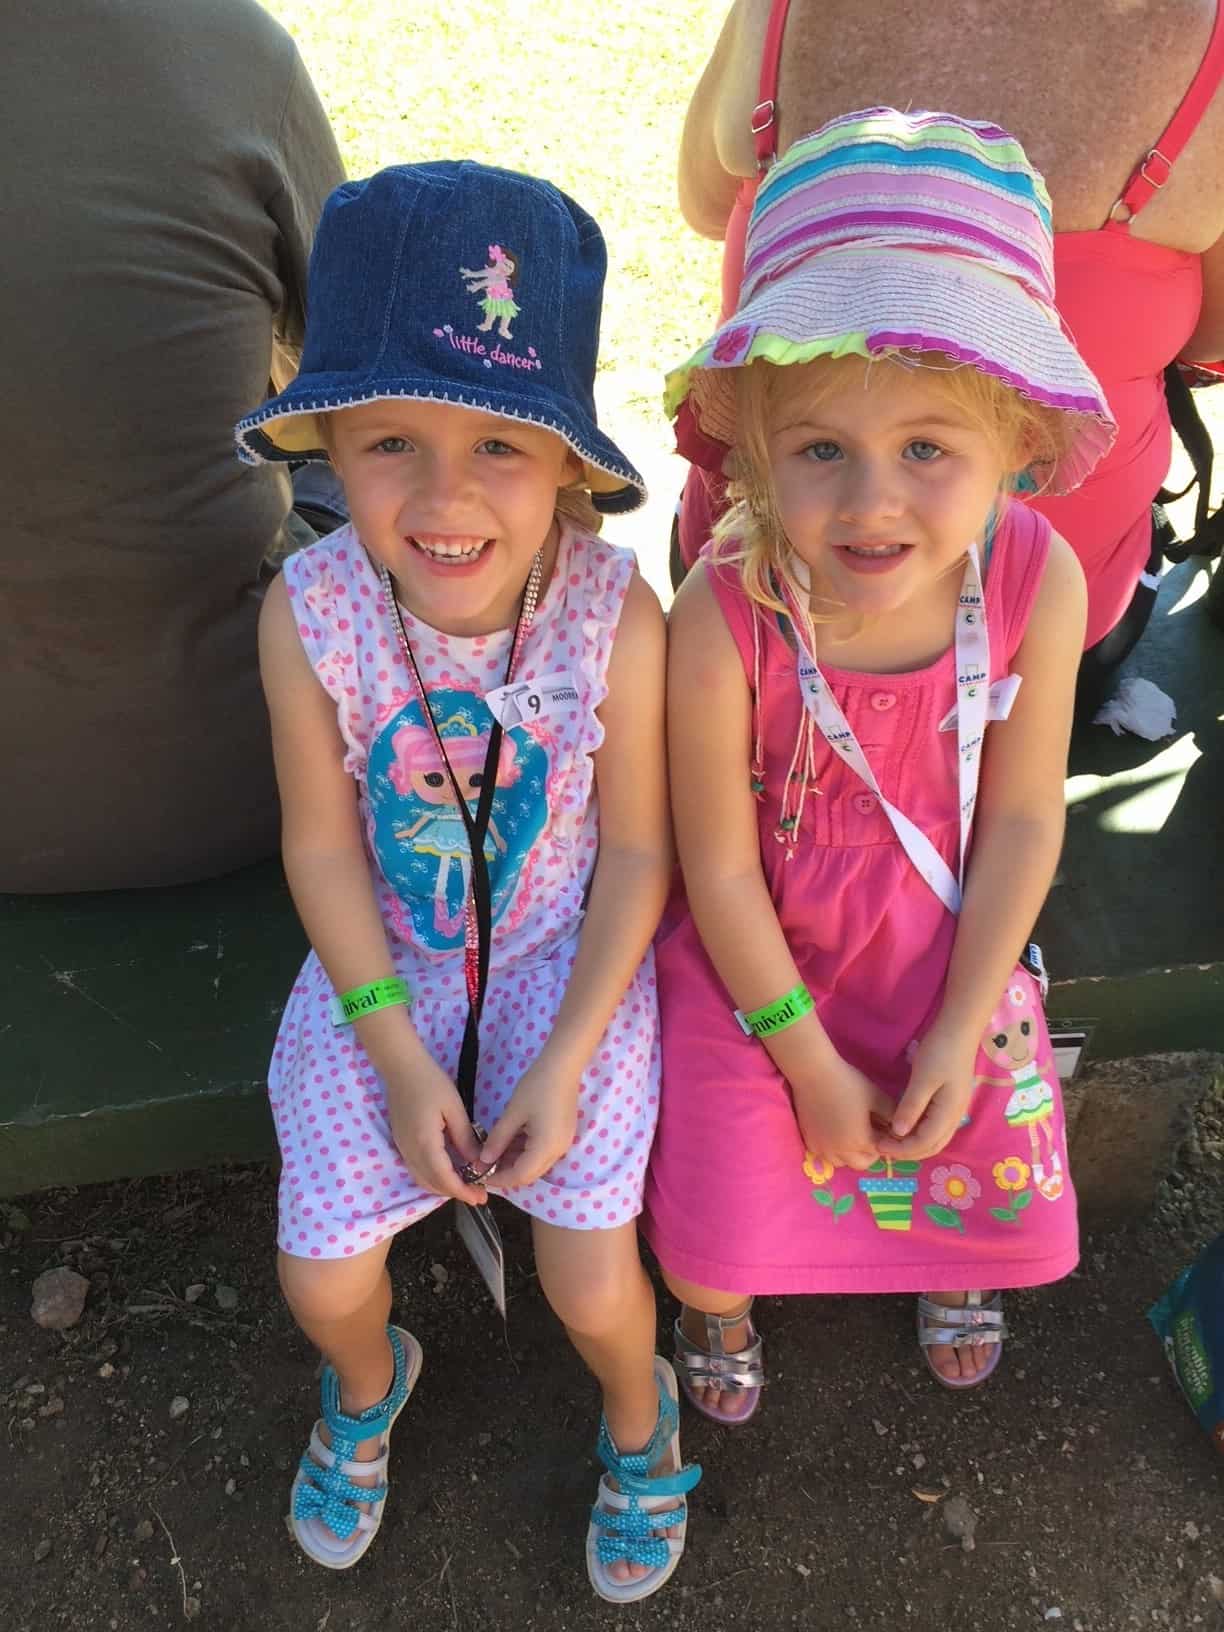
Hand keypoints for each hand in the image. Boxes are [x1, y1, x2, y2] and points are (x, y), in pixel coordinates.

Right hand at [383, 1053, 489, 1205]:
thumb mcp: (454, 1108)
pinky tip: (449, 1171)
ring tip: (466, 1186)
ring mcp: (402, 1148)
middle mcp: (410, 1151)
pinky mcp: (401, 1143)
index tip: (481, 1197)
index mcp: (424, 1143)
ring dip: (443, 1187)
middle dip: (455, 1193)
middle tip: (478, 1194)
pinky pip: (417, 1169)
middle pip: (432, 1184)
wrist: (401, 1067)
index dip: (462, 1192)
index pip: (444, 1179)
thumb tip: (477, 1162)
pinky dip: (433, 1177)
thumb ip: (465, 1138)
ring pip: (422, 1180)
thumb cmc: (430, 1082)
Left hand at [478, 1056, 579, 1189]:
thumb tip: (483, 1160)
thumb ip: (497, 1140)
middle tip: (484, 1164)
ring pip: (535, 1163)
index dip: (499, 1179)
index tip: (479, 1174)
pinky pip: (541, 1151)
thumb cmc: (536, 1087)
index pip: (520, 1176)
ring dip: (515, 1161)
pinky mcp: (562, 1134)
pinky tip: (509, 1141)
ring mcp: (562, 1143)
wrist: (563, 1065)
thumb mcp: (512, 1114)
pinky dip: (524, 1151)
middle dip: (506, 1172)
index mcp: (546, 1148)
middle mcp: (558, 1151)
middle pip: (530, 1173)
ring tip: (493, 1151)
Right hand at [791, 1054, 894, 1170]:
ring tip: (850, 1134)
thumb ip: (892, 1114)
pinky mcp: (808, 1140)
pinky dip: (831, 1150)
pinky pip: (823, 1154)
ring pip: (840, 1162)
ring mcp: (821, 1147)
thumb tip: (900, 1127)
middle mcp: (840, 1151)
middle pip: (861, 1163)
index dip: (884, 1141)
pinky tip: (833, 1133)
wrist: (814, 1073)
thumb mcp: (876, 1096)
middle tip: (870, 1133)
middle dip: (869, 1152)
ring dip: (849, 1154)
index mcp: (860, 1142)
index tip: (884, 1128)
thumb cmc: (848, 1083)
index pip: (879, 1152)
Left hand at [876, 1024, 978, 1161]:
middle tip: (882, 1146)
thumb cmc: (940, 1052)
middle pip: (932, 1146)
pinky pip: (936, 1126)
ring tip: (891, 1139)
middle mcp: (955, 1116)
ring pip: (935, 1137)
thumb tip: (898, 1133)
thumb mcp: (922, 1079)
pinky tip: (905, 1125)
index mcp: (948, 1114)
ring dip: (914, 1143)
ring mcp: (955, 1109)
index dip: (901, 1149)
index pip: (924, 1143)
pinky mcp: (951, 1101)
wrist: (959, 1030)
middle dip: (907, 1151)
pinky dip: (920, 1132)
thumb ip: (911, 1108)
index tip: (879, 1146)